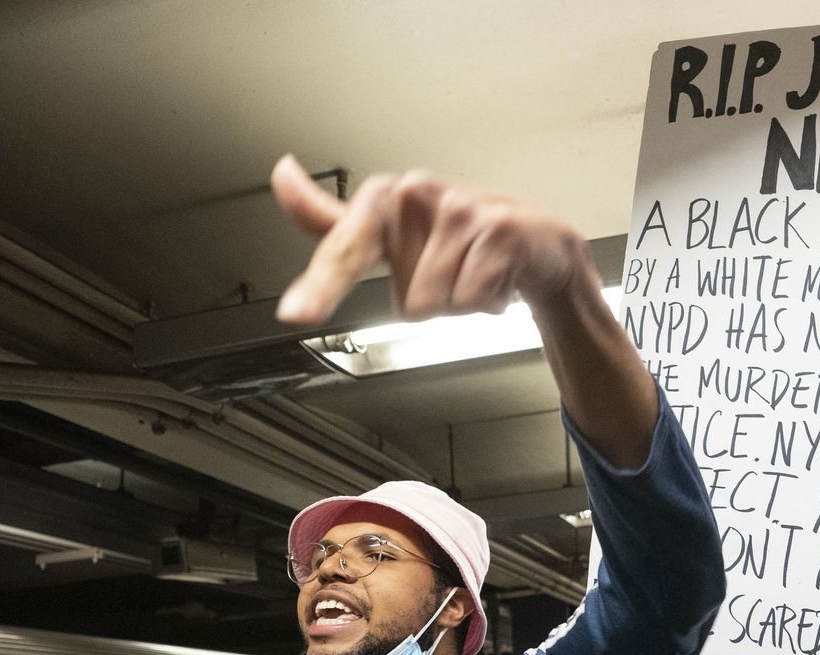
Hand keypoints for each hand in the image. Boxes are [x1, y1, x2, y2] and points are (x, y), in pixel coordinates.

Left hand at [270, 155, 592, 325]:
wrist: (539, 242)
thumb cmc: (461, 236)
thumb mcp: (393, 228)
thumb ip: (331, 216)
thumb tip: (281, 175)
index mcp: (385, 197)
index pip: (345, 246)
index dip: (321, 284)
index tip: (296, 314)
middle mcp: (418, 195)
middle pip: (404, 301)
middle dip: (432, 298)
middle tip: (452, 271)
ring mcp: (460, 209)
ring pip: (437, 304)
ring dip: (461, 302)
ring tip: (475, 273)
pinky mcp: (498, 231)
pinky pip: (471, 300)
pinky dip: (488, 301)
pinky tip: (498, 276)